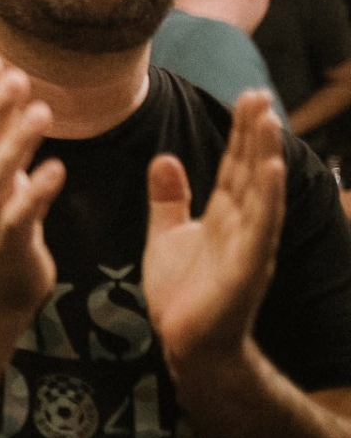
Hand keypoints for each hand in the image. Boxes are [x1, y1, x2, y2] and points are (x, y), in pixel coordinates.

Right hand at [0, 53, 64, 318]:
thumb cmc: (0, 232)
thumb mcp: (0, 184)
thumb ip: (7, 147)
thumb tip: (22, 103)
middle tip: (14, 73)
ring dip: (14, 142)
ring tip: (40, 111)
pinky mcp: (8, 246)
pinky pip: (20, 217)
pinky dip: (35, 192)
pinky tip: (56, 168)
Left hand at [144, 89, 284, 377]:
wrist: (187, 343)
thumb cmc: (183, 292)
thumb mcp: (167, 235)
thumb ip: (169, 199)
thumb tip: (165, 159)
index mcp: (225, 215)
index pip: (235, 165)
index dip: (241, 132)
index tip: (247, 96)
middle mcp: (243, 225)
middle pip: (250, 171)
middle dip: (255, 133)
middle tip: (259, 94)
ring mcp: (249, 246)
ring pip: (261, 193)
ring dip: (266, 156)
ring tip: (269, 121)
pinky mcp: (246, 268)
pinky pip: (261, 228)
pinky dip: (267, 198)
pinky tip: (272, 171)